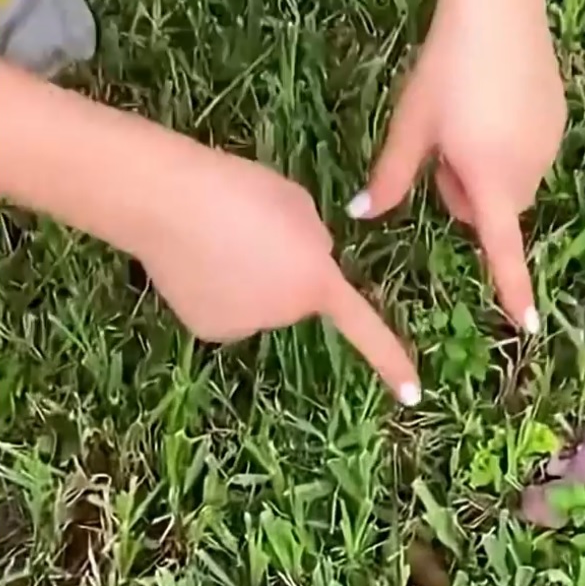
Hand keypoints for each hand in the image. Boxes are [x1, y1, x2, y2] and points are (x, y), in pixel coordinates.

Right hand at [129, 140, 422, 403]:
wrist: (170, 201)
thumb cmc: (242, 190)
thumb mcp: (297, 206)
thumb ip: (313, 241)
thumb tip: (303, 264)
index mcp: (317, 282)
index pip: (362, 326)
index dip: (390, 360)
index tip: (414, 396)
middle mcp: (285, 315)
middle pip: (295, 294)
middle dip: (284, 270)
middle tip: (252, 230)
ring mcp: (245, 327)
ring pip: (259, 301)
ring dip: (249, 278)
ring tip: (220, 239)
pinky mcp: (208, 329)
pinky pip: (226, 308)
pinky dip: (217, 290)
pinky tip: (199, 260)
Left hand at [350, 0, 565, 331]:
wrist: (498, 5)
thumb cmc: (446, 69)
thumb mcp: (412, 124)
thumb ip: (389, 178)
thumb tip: (359, 215)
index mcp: (490, 179)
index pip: (501, 248)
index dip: (512, 288)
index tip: (527, 325)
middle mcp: (528, 170)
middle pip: (492, 208)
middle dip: (466, 191)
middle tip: (441, 143)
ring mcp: (549, 145)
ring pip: (508, 179)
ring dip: (486, 166)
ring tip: (467, 112)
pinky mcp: (559, 121)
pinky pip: (526, 151)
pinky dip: (506, 141)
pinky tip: (492, 97)